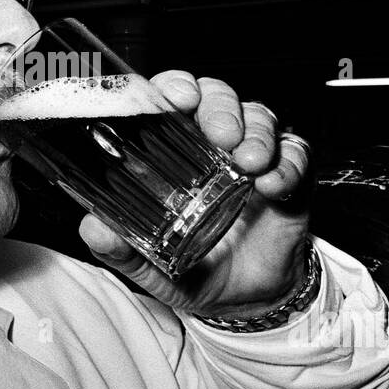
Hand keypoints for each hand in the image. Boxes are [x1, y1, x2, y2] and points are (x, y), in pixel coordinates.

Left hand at [77, 72, 313, 318]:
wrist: (245, 301)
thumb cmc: (193, 269)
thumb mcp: (150, 265)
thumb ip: (120, 248)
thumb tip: (91, 226)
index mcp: (175, 154)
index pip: (173, 99)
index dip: (176, 87)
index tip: (178, 98)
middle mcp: (214, 147)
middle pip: (218, 96)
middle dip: (220, 107)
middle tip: (221, 135)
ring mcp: (253, 157)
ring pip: (259, 116)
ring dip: (257, 133)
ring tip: (250, 164)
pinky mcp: (288, 176)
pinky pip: (296, 153)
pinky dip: (289, 163)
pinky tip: (274, 185)